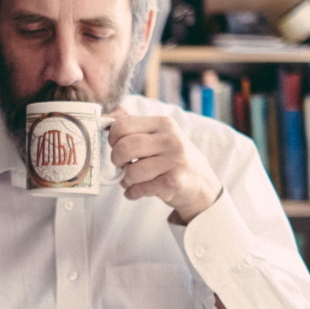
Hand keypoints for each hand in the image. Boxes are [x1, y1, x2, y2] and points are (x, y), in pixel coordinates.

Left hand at [107, 108, 222, 222]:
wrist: (201, 184)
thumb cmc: (172, 158)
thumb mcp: (158, 134)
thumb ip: (133, 123)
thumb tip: (108, 115)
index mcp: (163, 123)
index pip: (122, 125)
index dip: (112, 139)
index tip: (116, 146)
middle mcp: (171, 139)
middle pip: (125, 147)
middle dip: (116, 160)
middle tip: (122, 165)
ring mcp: (174, 161)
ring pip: (132, 172)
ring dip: (125, 180)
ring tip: (131, 180)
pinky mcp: (174, 183)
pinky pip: (140, 189)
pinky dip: (133, 193)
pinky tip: (138, 191)